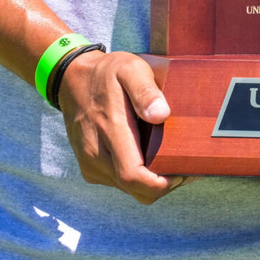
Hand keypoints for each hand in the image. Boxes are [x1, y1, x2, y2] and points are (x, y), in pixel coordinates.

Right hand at [58, 51, 191, 204]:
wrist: (73, 79)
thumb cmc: (107, 73)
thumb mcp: (130, 69)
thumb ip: (145, 91)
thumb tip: (161, 115)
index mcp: (110, 131)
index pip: (134, 176)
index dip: (162, 184)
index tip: (184, 171)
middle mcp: (96, 154)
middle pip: (136, 190)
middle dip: (164, 185)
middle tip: (186, 167)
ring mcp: (90, 163)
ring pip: (128, 189)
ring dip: (151, 182)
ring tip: (171, 160)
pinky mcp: (90, 167)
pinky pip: (118, 182)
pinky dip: (138, 178)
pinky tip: (151, 157)